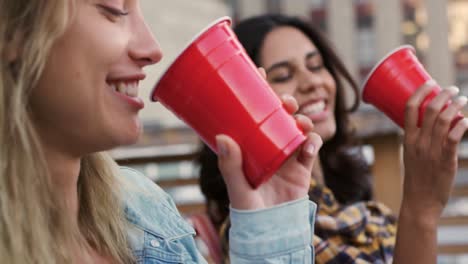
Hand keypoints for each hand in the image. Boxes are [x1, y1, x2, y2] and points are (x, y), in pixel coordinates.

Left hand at [215, 68, 321, 209]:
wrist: (270, 230)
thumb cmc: (248, 209)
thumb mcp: (236, 186)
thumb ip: (229, 165)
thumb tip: (223, 137)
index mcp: (251, 144)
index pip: (253, 112)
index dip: (258, 91)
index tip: (259, 71)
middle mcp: (269, 145)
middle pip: (279, 116)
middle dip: (285, 103)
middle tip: (286, 102)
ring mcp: (287, 154)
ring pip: (298, 127)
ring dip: (302, 120)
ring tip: (301, 122)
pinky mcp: (303, 166)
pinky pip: (311, 148)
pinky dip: (313, 143)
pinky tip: (309, 145)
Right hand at [402, 82, 467, 219]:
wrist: (419, 202)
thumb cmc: (416, 178)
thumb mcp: (411, 156)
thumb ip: (421, 140)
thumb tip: (437, 125)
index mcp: (407, 139)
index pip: (409, 108)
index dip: (420, 91)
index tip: (430, 83)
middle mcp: (418, 142)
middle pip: (430, 110)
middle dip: (443, 95)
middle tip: (452, 89)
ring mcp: (432, 151)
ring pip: (445, 120)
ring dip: (456, 106)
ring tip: (463, 100)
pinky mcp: (446, 160)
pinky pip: (455, 137)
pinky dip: (462, 125)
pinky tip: (466, 120)